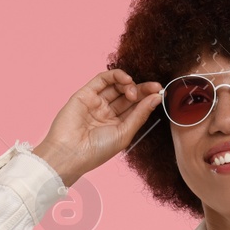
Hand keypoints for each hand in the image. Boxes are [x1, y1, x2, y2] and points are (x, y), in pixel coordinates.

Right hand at [32, 69, 164, 187]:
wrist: (70, 153)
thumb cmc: (96, 151)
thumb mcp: (124, 133)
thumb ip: (140, 115)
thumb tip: (155, 98)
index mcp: (117, 125)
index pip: (135, 107)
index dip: (147, 99)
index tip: (160, 93)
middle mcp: (106, 113)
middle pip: (128, 95)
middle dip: (142, 90)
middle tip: (154, 87)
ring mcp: (96, 103)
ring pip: (116, 86)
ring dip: (129, 84)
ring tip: (134, 91)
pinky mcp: (85, 94)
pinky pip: (102, 80)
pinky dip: (116, 76)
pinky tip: (127, 80)